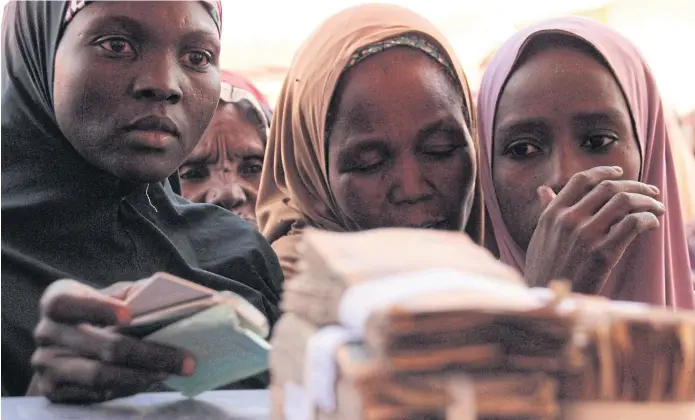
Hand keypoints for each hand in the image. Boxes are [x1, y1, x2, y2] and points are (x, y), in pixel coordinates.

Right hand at [29, 279, 195, 402]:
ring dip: (142, 375)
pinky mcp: (53, 391)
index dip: (97, 308)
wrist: (67, 346)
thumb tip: (168, 295)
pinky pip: (96, 394)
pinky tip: (151, 381)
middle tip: (185, 358)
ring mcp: (47, 364)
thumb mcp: (112, 295)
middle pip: (100, 345)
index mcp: (57, 300)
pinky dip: (128, 388)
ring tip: (171, 372)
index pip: (66, 303)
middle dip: (149, 353)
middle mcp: (46, 332)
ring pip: (99, 374)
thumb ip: (134, 293)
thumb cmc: (99, 313)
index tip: (130, 316)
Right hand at [524, 166, 663, 293]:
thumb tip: (543, 190)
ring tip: (657, 209)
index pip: (581, 180)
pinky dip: (648, 220)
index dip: (604, 171)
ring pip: (624, 201)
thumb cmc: (544, 270)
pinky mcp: (602, 254)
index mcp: (552, 214)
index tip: (620, 172)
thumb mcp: (539, 237)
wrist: (548, 302)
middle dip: (636, 186)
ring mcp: (585, 236)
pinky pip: (633, 224)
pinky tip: (652, 225)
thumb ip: (546, 211)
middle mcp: (568, 220)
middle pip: (608, 187)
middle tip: (651, 193)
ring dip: (647, 202)